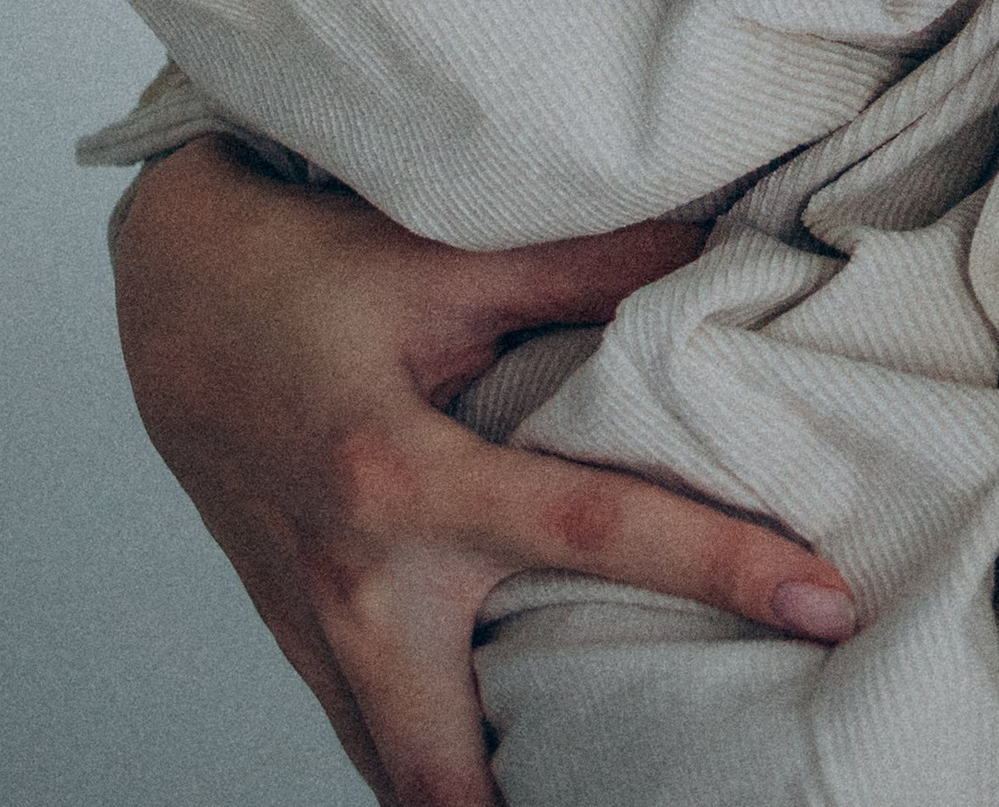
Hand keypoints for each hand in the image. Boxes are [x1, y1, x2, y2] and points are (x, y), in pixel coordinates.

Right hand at [113, 138, 855, 806]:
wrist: (170, 293)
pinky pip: (374, 739)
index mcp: (401, 477)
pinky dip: (438, 766)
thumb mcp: (446, 254)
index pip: (592, 535)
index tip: (827, 602)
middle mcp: (357, 582)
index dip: (720, 565)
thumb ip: (587, 267)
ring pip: (403, 779)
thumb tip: (718, 247)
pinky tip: (518, 757)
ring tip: (612, 779)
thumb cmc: (306, 267)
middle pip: (446, 773)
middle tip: (671, 785)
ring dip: (488, 797)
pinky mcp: (301, 638)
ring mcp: (318, 628)